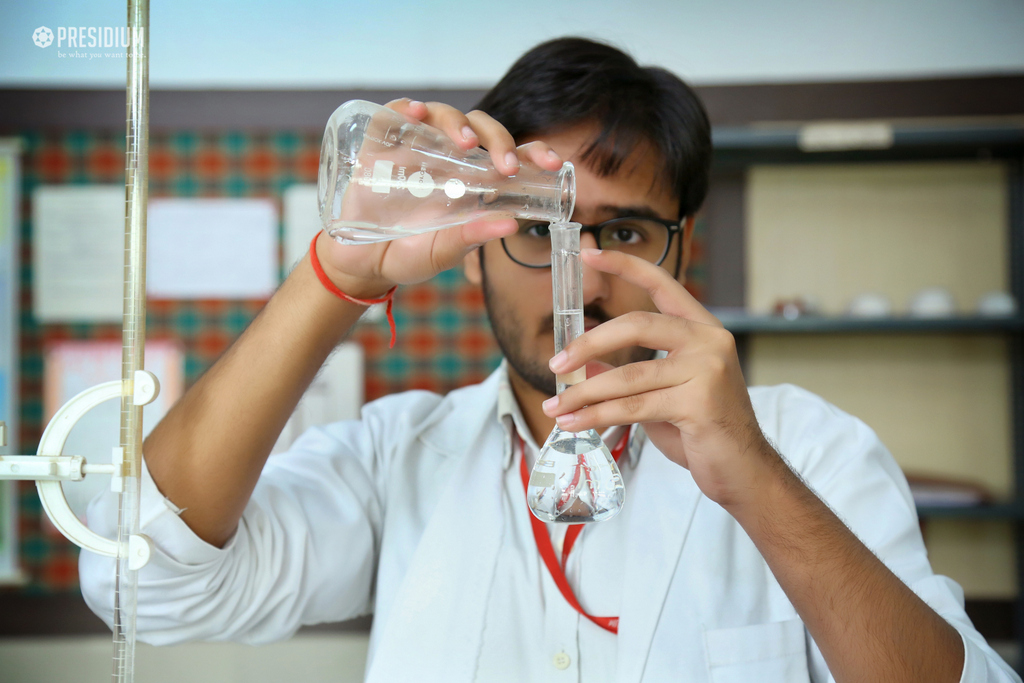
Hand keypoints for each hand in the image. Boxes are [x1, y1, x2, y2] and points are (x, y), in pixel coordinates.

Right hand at [316, 99, 564, 297]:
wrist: (361, 263)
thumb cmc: (407, 255)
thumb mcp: (441, 254)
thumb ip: (470, 238)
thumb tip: (509, 224)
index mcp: (473, 182)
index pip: (509, 155)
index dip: (532, 152)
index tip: (551, 163)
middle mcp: (448, 159)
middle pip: (480, 129)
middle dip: (498, 138)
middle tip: (506, 165)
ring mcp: (414, 149)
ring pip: (442, 115)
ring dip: (457, 123)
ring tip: (464, 144)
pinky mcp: (380, 146)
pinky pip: (392, 116)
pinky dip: (404, 109)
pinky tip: (414, 114)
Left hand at [541, 249, 779, 508]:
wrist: (743, 472)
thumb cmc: (703, 431)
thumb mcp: (660, 395)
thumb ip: (627, 375)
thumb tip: (582, 366)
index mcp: (702, 329)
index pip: (661, 283)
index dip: (624, 265)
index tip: (587, 252)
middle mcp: (709, 341)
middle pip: (637, 324)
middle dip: (589, 344)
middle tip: (556, 364)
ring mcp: (708, 371)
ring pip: (629, 375)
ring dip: (584, 392)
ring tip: (554, 406)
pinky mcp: (699, 404)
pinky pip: (633, 407)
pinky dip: (596, 416)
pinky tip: (574, 424)